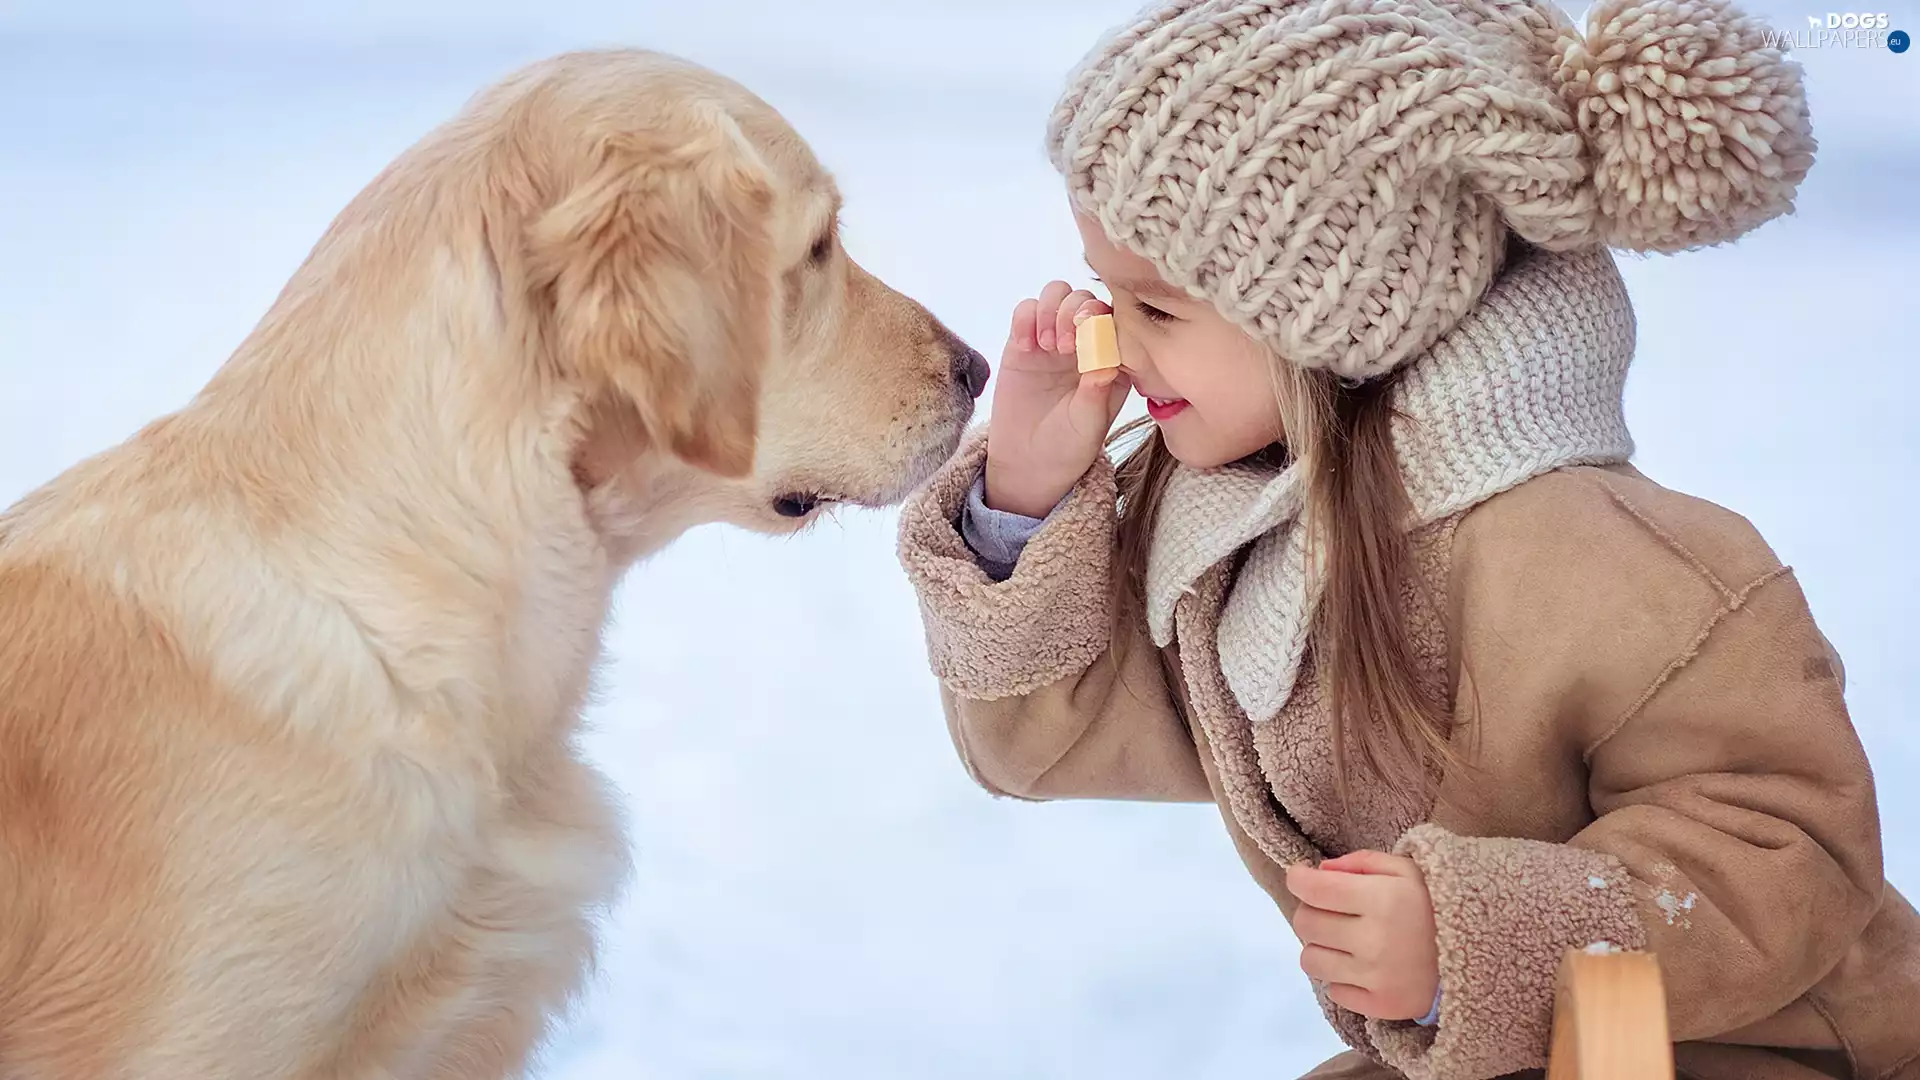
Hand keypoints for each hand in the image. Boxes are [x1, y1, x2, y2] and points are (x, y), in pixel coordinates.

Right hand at [983, 281, 1132, 517]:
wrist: (1030, 462)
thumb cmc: (1069, 446)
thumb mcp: (1089, 425)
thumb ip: (1096, 392)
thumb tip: (1106, 360)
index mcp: (1114, 358)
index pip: (1116, 318)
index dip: (1103, 318)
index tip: (1089, 339)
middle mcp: (1087, 342)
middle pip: (1086, 298)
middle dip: (1075, 311)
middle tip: (1064, 346)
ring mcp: (1055, 338)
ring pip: (1057, 294)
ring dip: (1050, 310)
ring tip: (1045, 345)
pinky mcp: (1024, 342)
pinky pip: (1025, 310)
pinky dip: (1025, 318)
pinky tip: (1025, 346)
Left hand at [1285, 850, 1439, 1021]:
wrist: (1483, 956)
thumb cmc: (1438, 905)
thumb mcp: (1408, 869)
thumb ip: (1362, 862)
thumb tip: (1319, 871)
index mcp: (1382, 899)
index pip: (1313, 890)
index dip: (1299, 879)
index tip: (1301, 877)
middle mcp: (1374, 940)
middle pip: (1305, 924)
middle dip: (1311, 911)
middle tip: (1331, 910)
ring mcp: (1376, 977)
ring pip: (1311, 960)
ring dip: (1321, 946)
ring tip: (1345, 941)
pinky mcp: (1381, 1006)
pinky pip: (1334, 991)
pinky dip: (1342, 978)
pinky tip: (1363, 966)